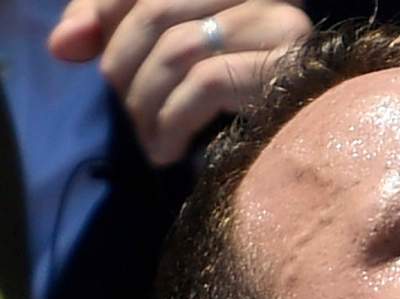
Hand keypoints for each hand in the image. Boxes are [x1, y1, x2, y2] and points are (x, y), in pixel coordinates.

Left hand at [48, 0, 310, 165]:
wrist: (318, 163)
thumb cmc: (246, 117)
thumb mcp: (171, 64)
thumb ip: (114, 34)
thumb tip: (63, 47)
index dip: (105, 12)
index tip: (80, 53)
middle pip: (158, 9)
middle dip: (123, 68)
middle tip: (127, 115)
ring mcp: (283, 26)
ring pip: (179, 48)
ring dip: (146, 103)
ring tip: (149, 142)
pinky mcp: (290, 70)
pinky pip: (206, 82)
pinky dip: (173, 121)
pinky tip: (167, 151)